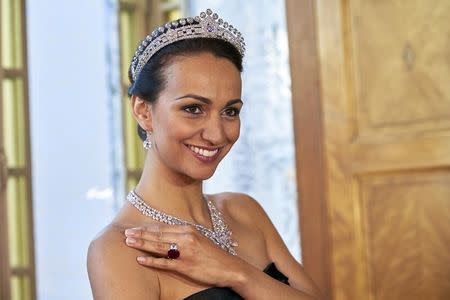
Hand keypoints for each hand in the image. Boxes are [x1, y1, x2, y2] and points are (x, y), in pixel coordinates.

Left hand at [124, 224, 241, 286]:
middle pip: (158, 234)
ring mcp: (185, 251)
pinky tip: (140, 260)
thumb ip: (184, 235)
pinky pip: (165, 263)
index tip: (133, 227)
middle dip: (140, 234)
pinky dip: (151, 261)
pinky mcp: (186, 265)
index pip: (162, 227)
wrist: (230, 267)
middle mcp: (186, 237)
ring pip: (159, 246)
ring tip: (128, 242)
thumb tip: (166, 234)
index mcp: (189, 229)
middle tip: (125, 233)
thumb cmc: (213, 254)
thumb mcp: (199, 239)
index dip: (146, 228)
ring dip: (142, 244)